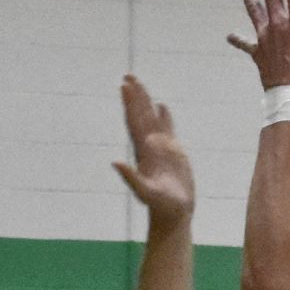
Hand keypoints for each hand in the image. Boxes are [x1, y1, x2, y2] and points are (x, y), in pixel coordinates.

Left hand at [113, 77, 193, 223]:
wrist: (173, 214)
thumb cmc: (161, 206)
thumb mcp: (145, 192)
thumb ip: (131, 178)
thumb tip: (115, 163)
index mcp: (143, 151)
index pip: (134, 121)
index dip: (129, 103)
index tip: (124, 86)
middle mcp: (150, 146)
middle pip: (140, 115)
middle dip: (135, 96)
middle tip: (128, 75)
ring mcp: (161, 148)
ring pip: (153, 119)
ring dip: (146, 102)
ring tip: (141, 84)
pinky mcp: (174, 153)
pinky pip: (168, 129)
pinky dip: (165, 116)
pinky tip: (162, 106)